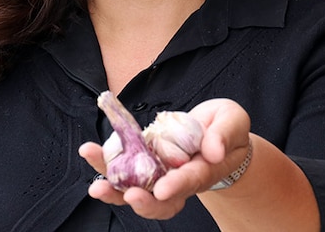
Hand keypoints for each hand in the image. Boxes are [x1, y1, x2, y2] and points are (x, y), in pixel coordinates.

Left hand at [78, 98, 250, 219]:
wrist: (215, 132)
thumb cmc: (226, 129)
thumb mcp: (233, 122)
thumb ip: (225, 134)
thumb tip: (213, 150)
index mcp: (203, 171)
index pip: (190, 181)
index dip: (177, 186)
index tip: (163, 190)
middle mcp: (177, 179)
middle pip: (159, 201)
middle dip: (142, 201)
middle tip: (128, 195)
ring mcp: (158, 173)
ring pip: (136, 189)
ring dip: (114, 190)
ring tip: (96, 187)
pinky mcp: (143, 160)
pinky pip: (124, 168)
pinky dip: (106, 163)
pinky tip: (91, 153)